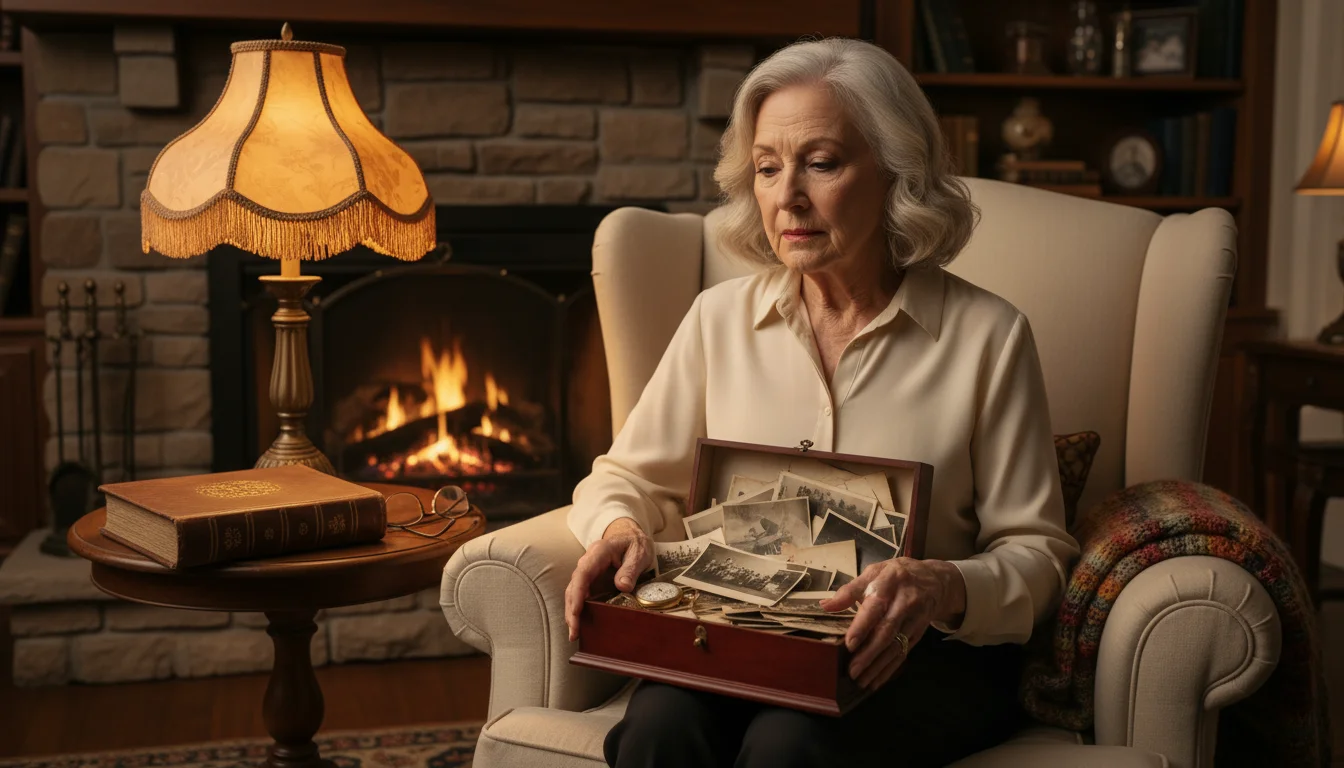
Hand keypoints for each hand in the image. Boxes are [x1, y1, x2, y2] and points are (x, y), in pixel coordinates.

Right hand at [564, 517, 651, 641]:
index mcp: (599, 552)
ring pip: (574, 593)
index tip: (576, 611)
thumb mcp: (639, 553)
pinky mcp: (592, 582)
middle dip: (572, 610)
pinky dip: (579, 611)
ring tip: (574, 634)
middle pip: (574, 586)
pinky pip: (582, 596)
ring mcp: (588, 573)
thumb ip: (630, 569)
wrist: (631, 538)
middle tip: (574, 631)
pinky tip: (580, 626)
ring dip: (572, 613)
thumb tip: (622, 587)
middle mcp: (588, 563)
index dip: (578, 593)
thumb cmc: (635, 544)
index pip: (583, 573)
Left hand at [818, 558, 965, 690]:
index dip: (863, 626)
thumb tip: (826, 605)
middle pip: (887, 631)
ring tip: (862, 681)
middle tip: (853, 670)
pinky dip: (890, 669)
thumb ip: (849, 590)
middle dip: (870, 653)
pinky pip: (903, 653)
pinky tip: (877, 681)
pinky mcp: (918, 633)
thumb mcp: (874, 572)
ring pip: (896, 645)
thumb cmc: (896, 575)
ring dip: (879, 666)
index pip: (875, 607)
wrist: (935, 580)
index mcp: (890, 583)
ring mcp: (914, 619)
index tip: (849, 644)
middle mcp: (905, 602)